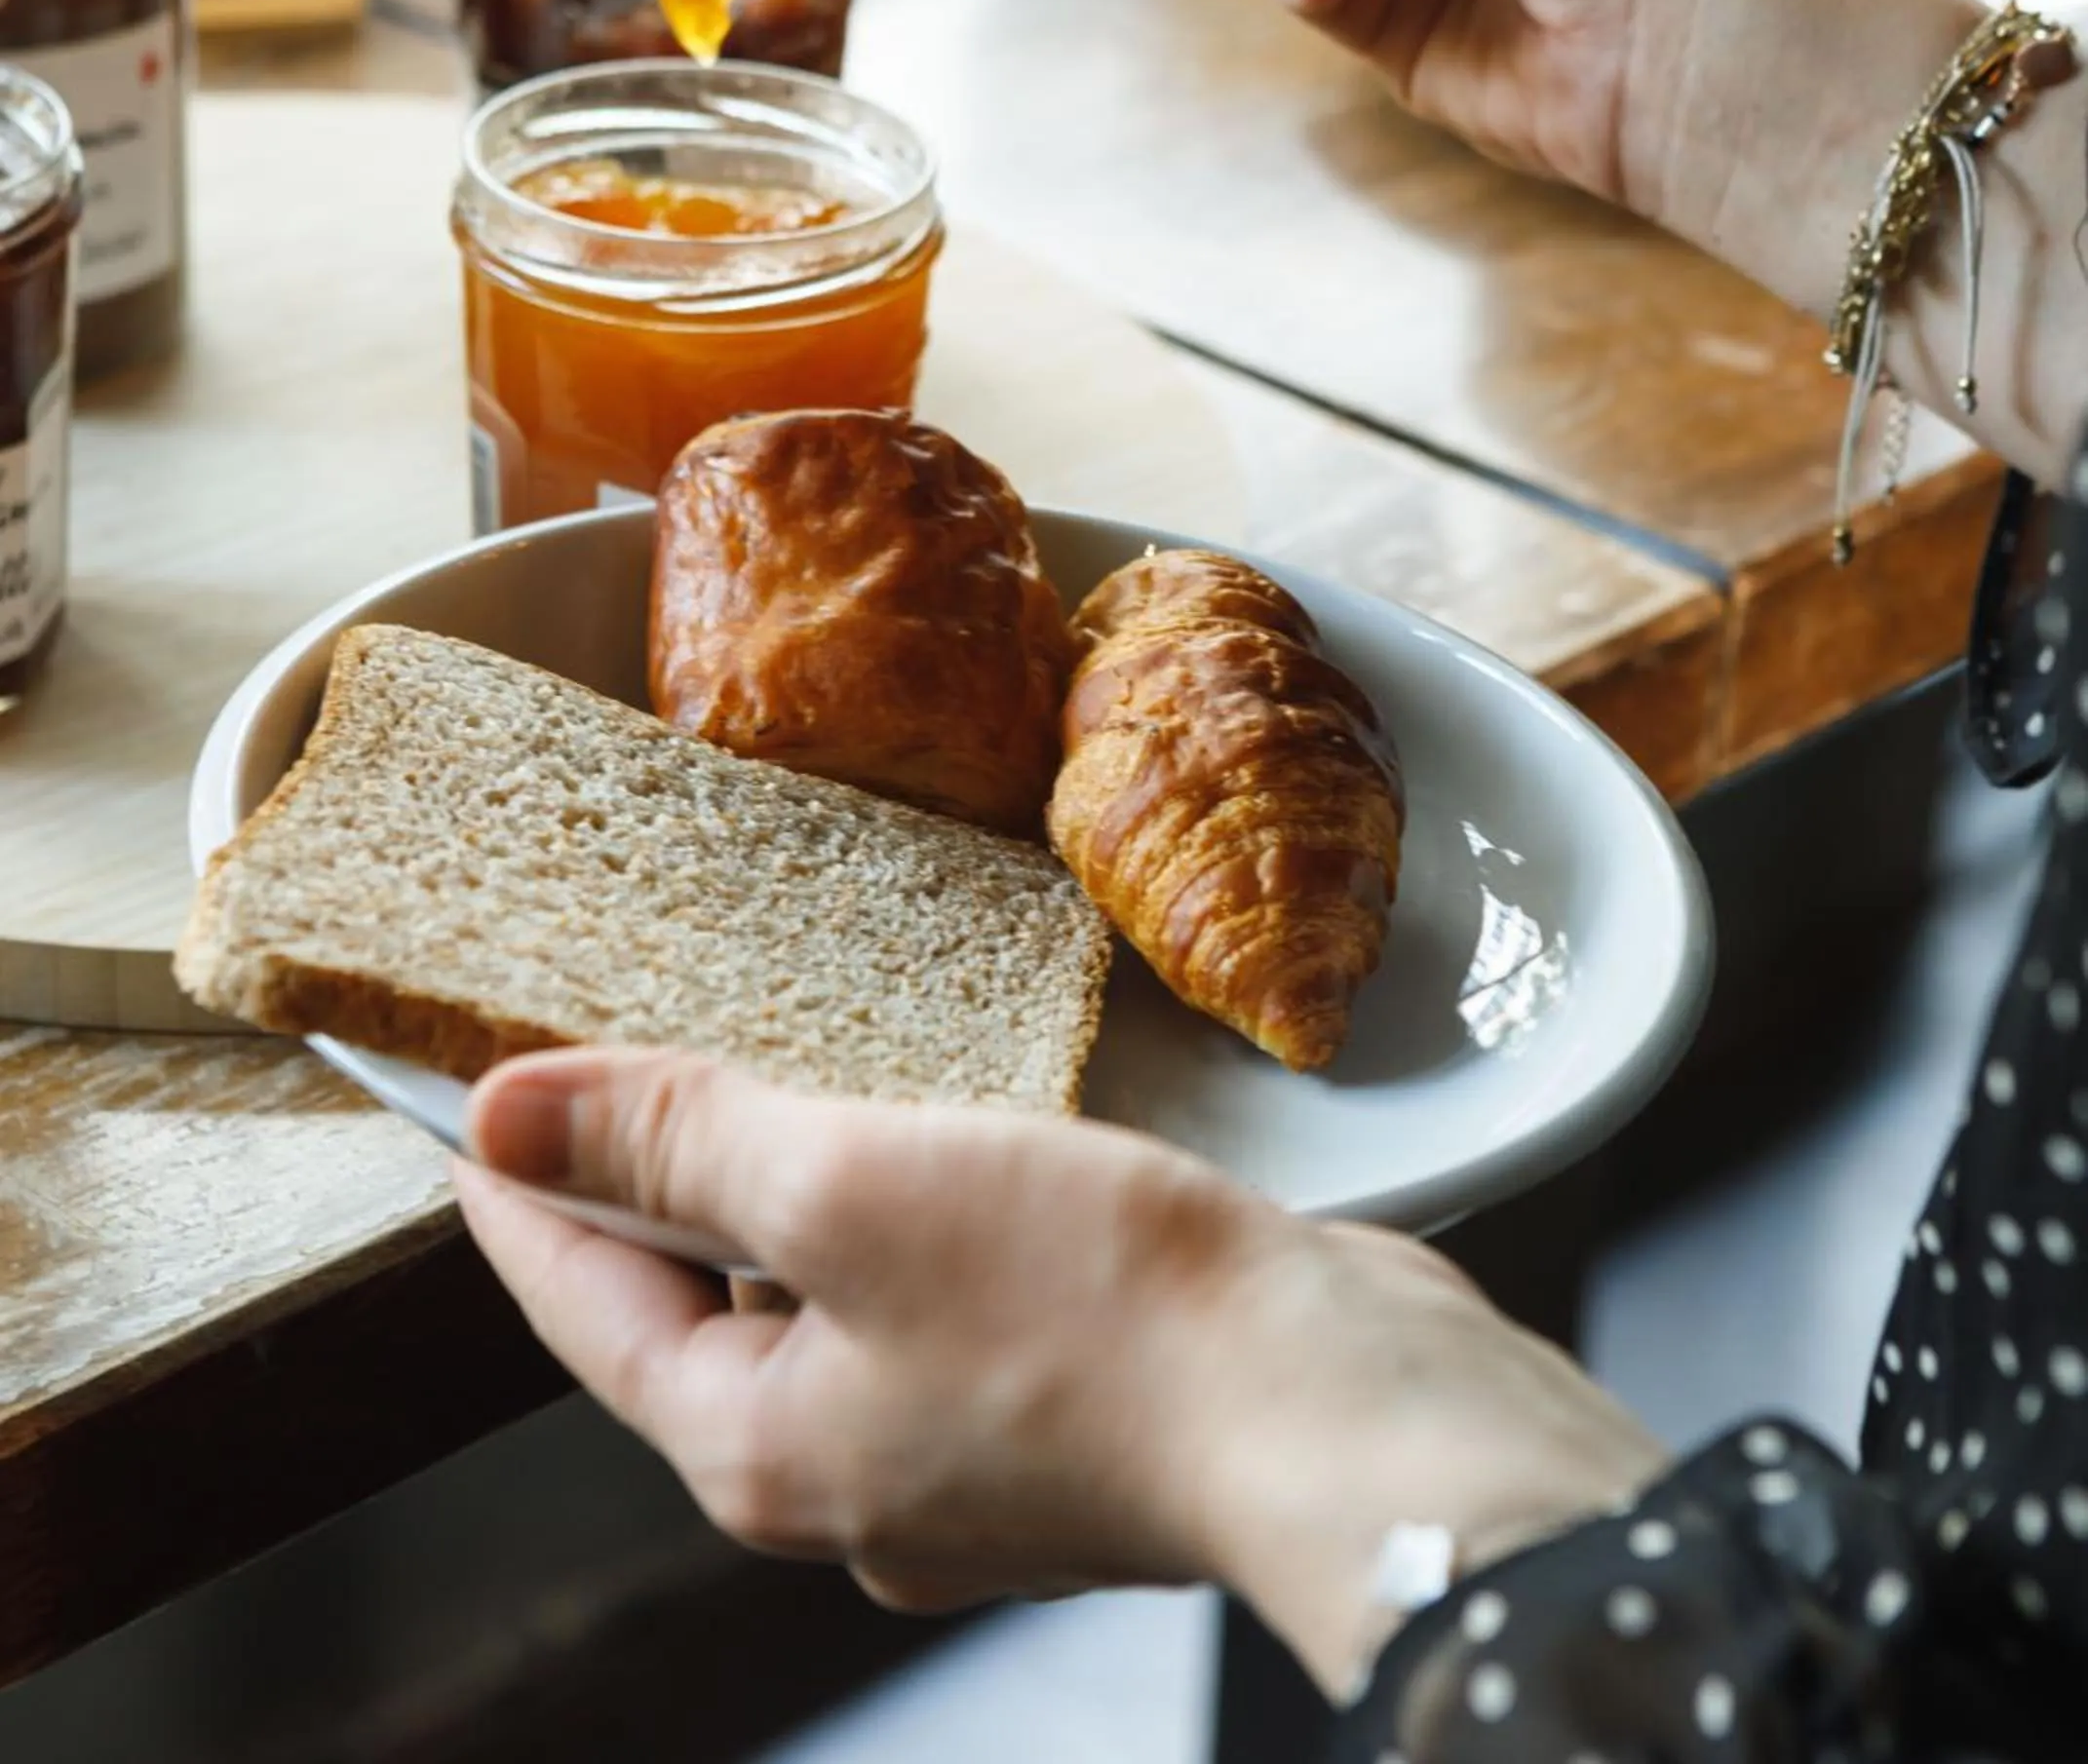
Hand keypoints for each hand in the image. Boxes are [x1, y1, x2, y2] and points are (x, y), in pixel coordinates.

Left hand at [459, 1050, 1664, 1694]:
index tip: (471, 1110)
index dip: (522, 1195)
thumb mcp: (852, 1187)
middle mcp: (852, 1480)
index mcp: (766, 1448)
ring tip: (795, 1076)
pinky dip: (914, 1221)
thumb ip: (682, 1143)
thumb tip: (505, 1115)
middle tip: (628, 1068)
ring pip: (831, 1311)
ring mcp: (966, 1464)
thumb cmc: (1100, 1312)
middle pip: (700, 1319)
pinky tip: (954, 1146)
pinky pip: (939, 1308)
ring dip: (802, 1198)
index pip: (583, 1308)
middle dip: (661, 1195)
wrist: (1342, 1416)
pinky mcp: (1068, 1418)